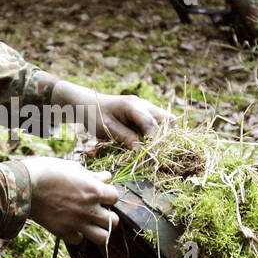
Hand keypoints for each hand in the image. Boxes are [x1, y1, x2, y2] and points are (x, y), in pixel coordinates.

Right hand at [21, 156, 120, 244]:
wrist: (24, 184)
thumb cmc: (48, 170)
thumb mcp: (73, 168)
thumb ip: (92, 175)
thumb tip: (107, 177)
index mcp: (94, 191)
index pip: (115, 197)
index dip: (109, 195)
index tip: (101, 194)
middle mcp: (89, 209)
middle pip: (114, 222)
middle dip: (108, 216)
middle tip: (98, 211)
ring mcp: (76, 223)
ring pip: (102, 237)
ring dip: (99, 230)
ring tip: (91, 223)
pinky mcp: (63, 232)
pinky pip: (79, 240)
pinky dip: (78, 235)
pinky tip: (73, 226)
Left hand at [52, 80, 169, 146]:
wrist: (89, 104)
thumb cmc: (94, 115)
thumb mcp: (106, 128)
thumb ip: (124, 137)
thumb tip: (141, 150)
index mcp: (133, 106)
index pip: (151, 123)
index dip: (153, 140)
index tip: (149, 153)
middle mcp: (144, 105)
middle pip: (168, 119)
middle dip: (165, 137)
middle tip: (155, 151)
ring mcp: (146, 108)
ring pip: (167, 121)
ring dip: (164, 136)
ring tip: (153, 149)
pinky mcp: (145, 114)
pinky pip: (159, 124)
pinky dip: (158, 134)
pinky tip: (148, 144)